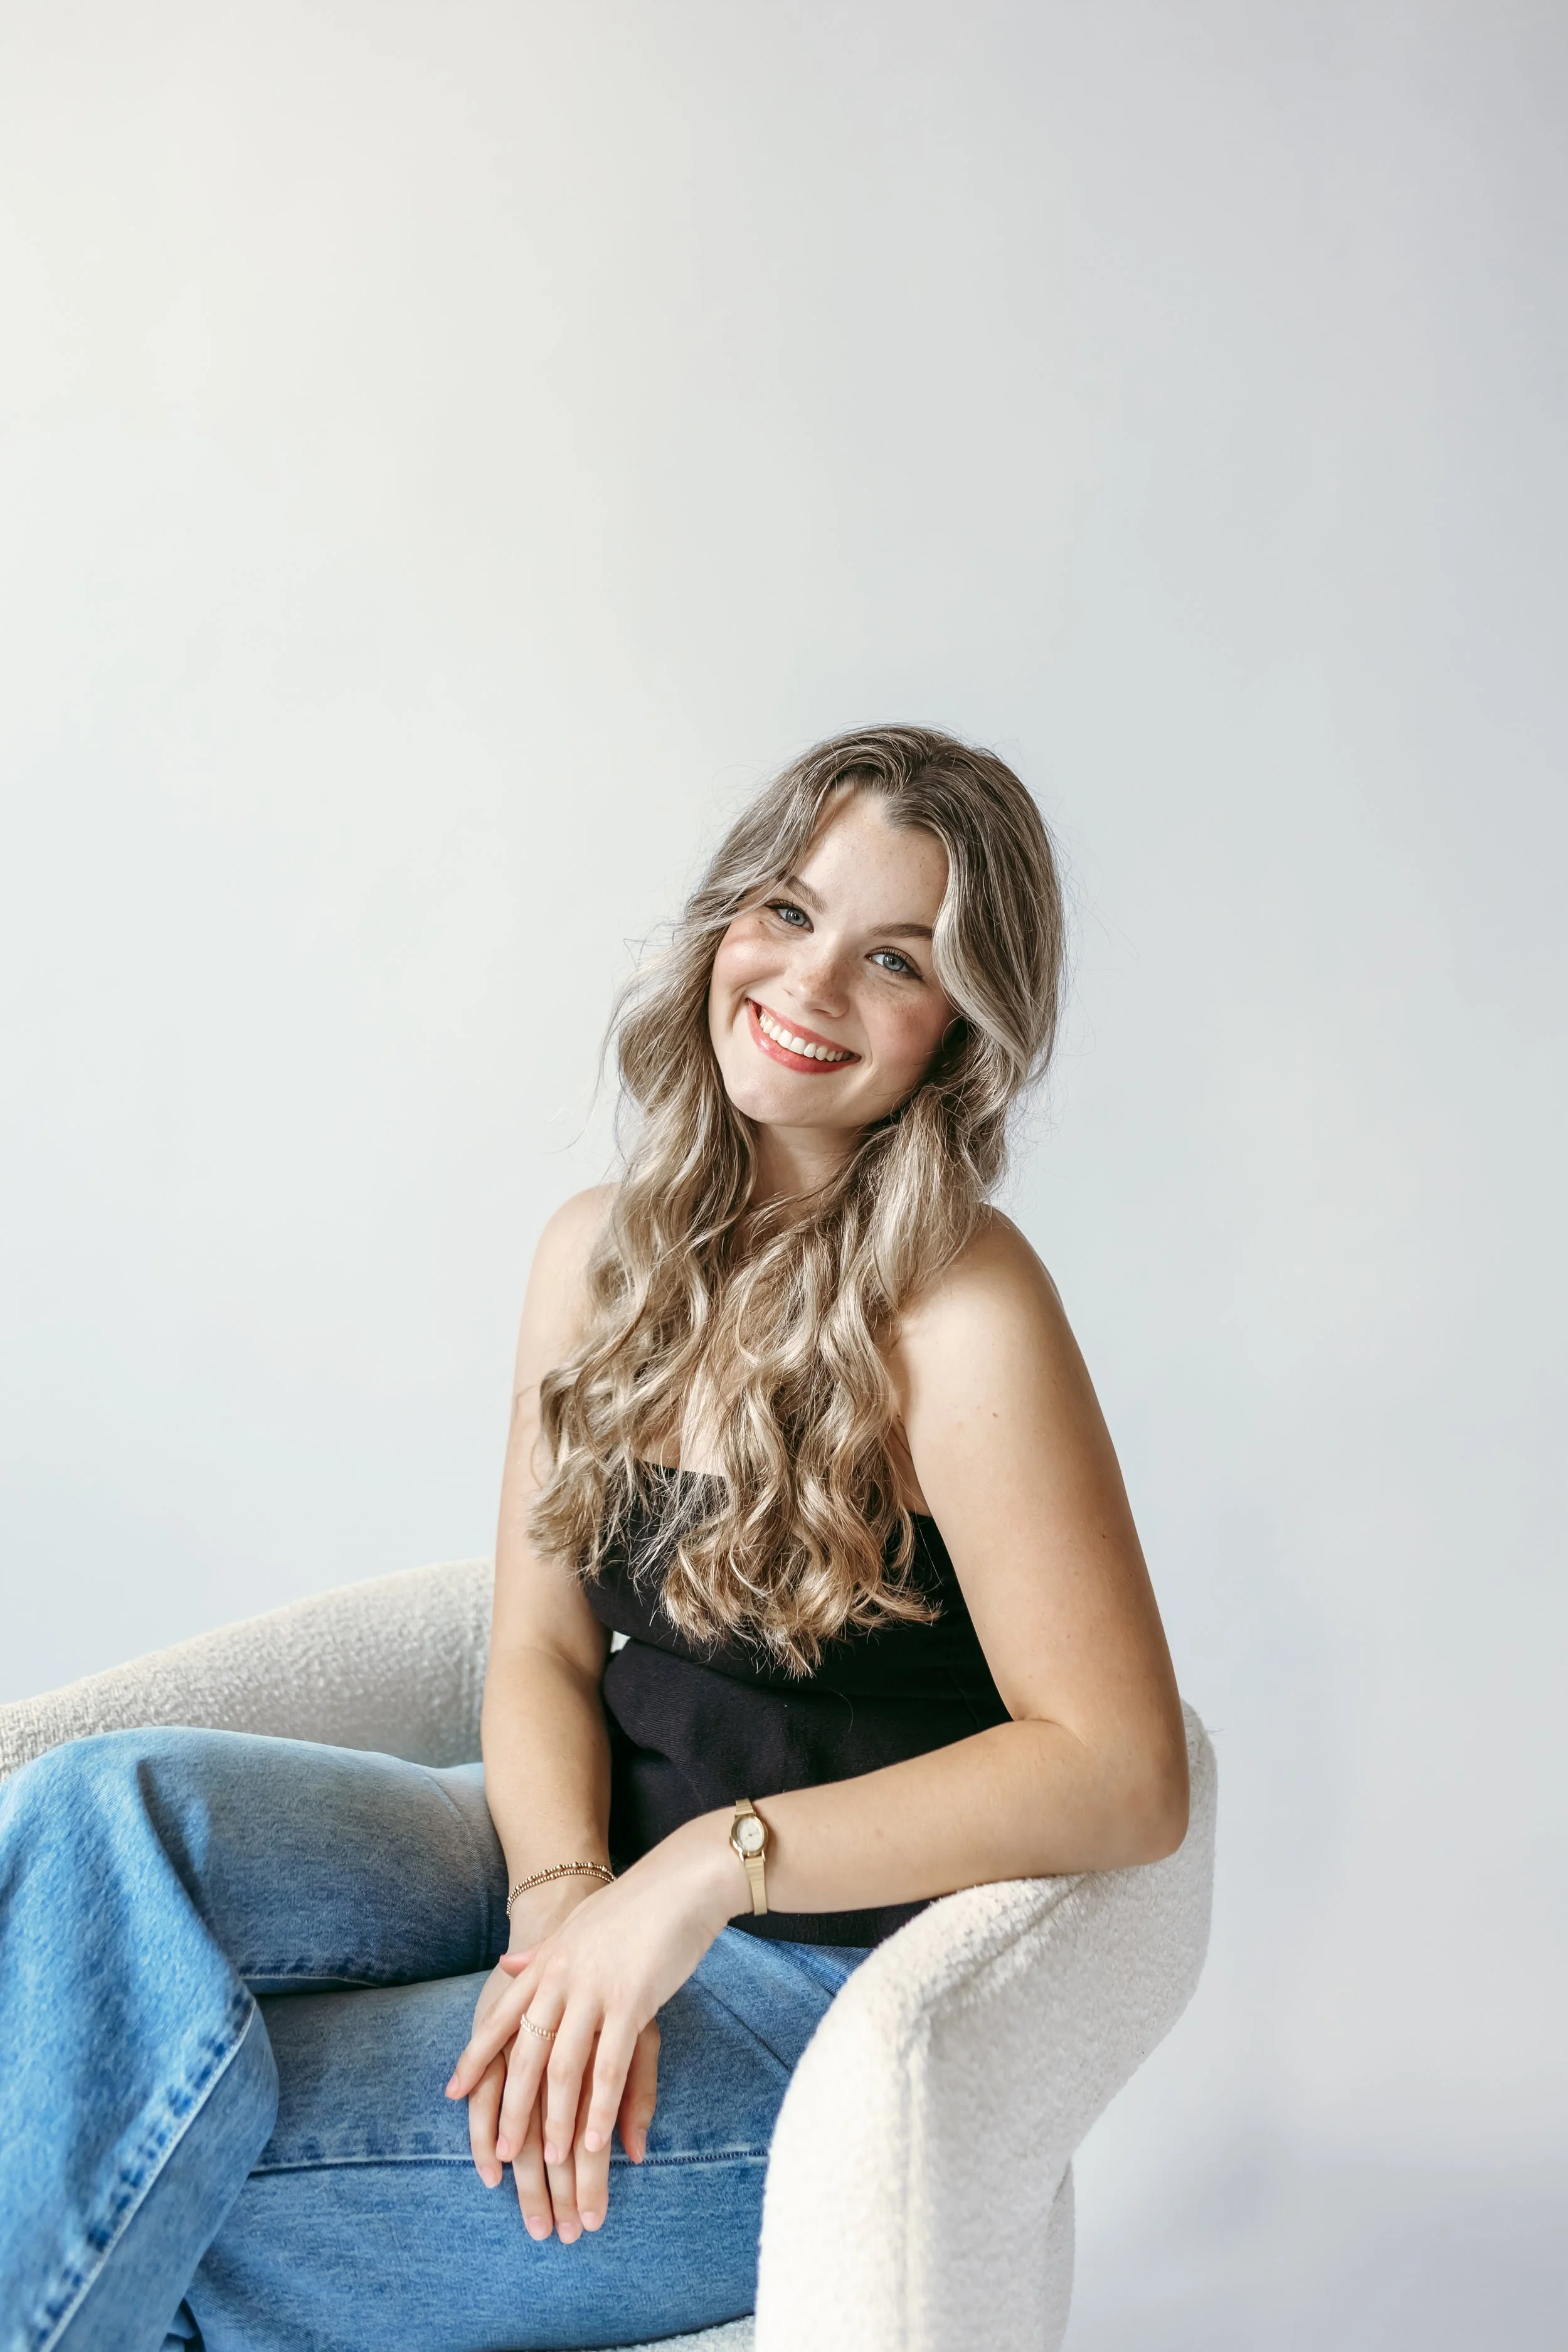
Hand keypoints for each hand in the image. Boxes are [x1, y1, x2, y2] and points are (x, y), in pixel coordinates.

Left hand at [446, 1813, 739, 2237]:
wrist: (681, 1879)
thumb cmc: (633, 1905)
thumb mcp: (577, 1926)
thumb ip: (542, 1953)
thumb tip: (507, 1963)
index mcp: (547, 1961)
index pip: (502, 2016)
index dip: (477, 2055)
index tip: (452, 2093)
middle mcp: (562, 1978)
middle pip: (527, 2053)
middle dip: (511, 2107)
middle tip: (500, 2154)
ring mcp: (595, 1990)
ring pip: (564, 2068)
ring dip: (555, 2119)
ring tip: (548, 2163)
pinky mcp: (632, 2001)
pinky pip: (609, 2065)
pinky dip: (599, 2107)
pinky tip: (593, 2140)